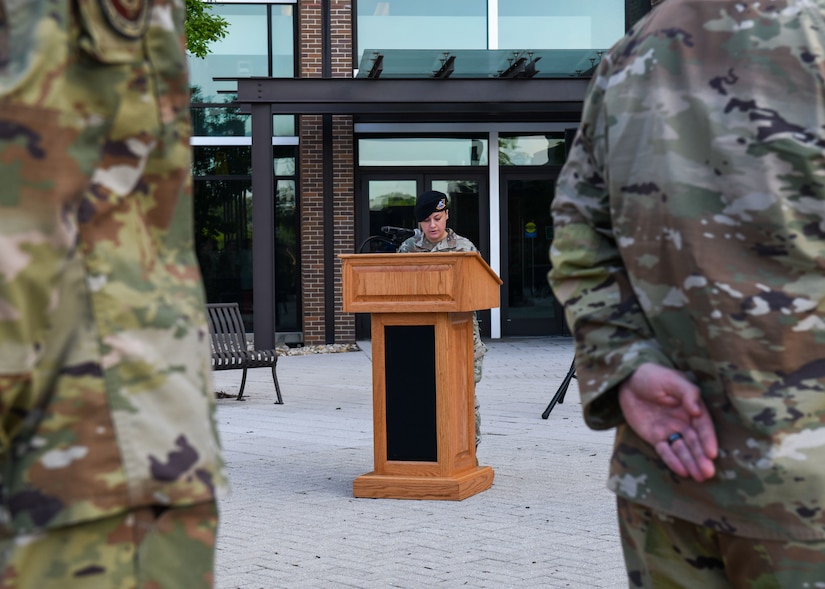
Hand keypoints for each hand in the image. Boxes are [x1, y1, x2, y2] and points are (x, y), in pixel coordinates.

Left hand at [618, 363, 717, 481]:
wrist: (627, 381)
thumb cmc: (652, 376)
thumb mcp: (671, 380)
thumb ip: (687, 393)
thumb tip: (697, 410)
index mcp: (692, 407)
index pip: (703, 426)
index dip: (708, 439)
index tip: (712, 453)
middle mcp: (684, 421)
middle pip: (695, 442)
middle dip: (702, 457)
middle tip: (708, 473)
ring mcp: (670, 430)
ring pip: (683, 449)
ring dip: (691, 463)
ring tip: (700, 477)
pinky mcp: (656, 437)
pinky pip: (665, 451)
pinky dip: (673, 461)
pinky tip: (682, 471)